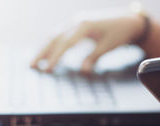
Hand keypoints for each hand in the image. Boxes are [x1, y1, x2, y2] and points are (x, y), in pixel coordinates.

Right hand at [30, 10, 144, 72]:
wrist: (127, 20)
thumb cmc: (119, 33)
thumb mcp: (108, 46)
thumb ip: (94, 58)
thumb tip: (82, 71)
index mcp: (84, 26)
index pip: (66, 44)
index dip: (56, 58)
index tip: (48, 70)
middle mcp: (76, 21)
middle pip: (54, 38)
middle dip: (43, 53)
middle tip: (32, 66)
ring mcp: (74, 21)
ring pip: (54, 35)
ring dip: (44, 48)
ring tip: (34, 62)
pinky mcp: (76, 24)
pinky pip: (60, 34)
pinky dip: (52, 44)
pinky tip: (46, 53)